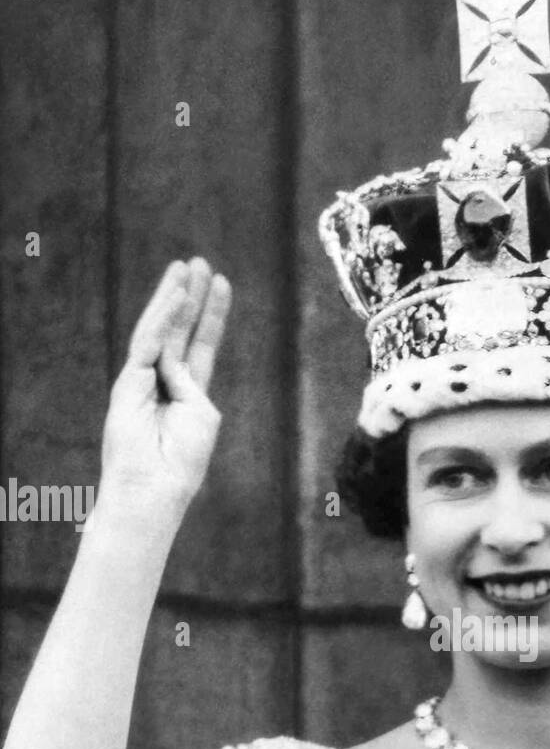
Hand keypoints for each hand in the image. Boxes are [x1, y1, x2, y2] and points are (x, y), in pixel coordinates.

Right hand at [100, 258, 232, 514]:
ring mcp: (143, 380)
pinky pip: (148, 343)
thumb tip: (174, 359)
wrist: (155, 487)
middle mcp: (164, 382)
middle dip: (190, 296)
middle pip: (180, 330)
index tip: (222, 283)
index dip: (212, 315)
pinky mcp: (129, 382)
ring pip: (160, 330)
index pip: (201, 345)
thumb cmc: (183, 460)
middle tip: (200, 262)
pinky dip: (163, 318)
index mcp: (188, 394)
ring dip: (174, 297)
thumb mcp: (201, 414)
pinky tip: (177, 295)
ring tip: (187, 266)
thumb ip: (192, 381)